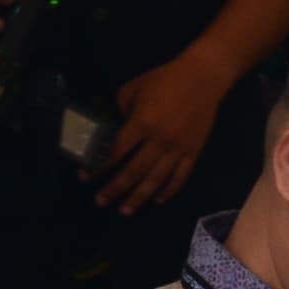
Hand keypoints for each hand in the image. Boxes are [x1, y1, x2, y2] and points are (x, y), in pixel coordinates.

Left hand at [96, 48, 233, 211]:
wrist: (203, 77)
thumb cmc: (164, 80)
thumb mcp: (132, 89)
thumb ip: (119, 110)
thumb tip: (107, 128)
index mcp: (142, 123)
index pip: (116, 151)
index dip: (100, 167)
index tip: (85, 177)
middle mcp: (159, 140)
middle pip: (134, 171)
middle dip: (116, 188)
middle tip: (100, 202)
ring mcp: (178, 148)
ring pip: (157, 179)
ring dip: (140, 196)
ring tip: (126, 210)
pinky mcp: (194, 151)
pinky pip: (181, 176)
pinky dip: (169, 190)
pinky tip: (158, 200)